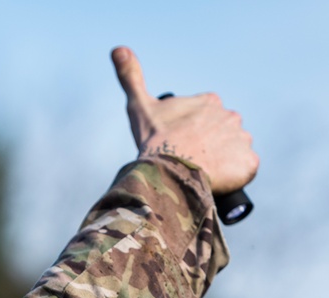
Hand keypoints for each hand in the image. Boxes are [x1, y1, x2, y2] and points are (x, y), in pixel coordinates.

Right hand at [111, 46, 258, 194]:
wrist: (168, 171)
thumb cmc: (154, 139)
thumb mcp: (139, 106)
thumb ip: (131, 77)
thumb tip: (118, 49)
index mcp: (210, 102)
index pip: (205, 118)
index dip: (189, 132)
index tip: (176, 141)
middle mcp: (231, 117)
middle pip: (220, 135)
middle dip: (206, 146)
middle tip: (185, 159)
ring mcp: (242, 140)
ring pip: (232, 152)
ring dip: (220, 161)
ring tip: (198, 172)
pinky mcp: (248, 163)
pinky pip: (244, 169)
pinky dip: (232, 175)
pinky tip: (214, 179)